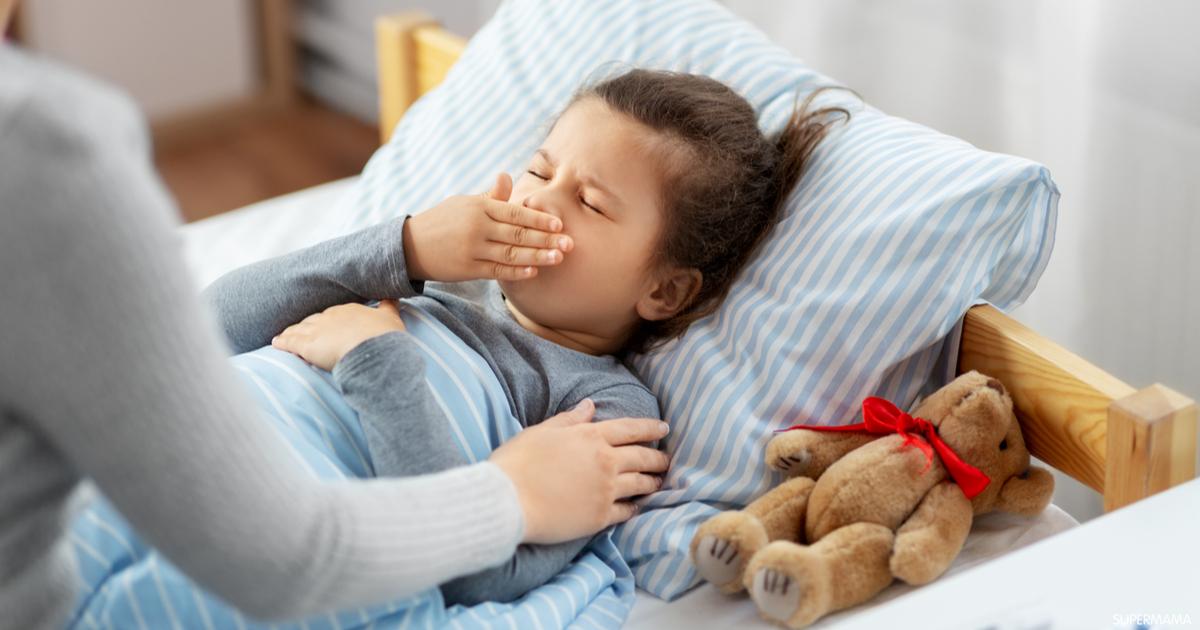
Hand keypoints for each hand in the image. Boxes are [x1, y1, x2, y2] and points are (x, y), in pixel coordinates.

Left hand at [272, 300, 406, 370]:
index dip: (329, 321)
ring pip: (299, 329)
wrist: (373, 347)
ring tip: (284, 336)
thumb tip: (392, 296)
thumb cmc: (384, 335)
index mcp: (348, 310)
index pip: (334, 315)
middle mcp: (330, 316)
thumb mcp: (391, 317)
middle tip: (303, 331)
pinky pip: (290, 342)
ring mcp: (317, 330)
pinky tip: (276, 343)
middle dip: (308, 325)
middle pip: (314, 320)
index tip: (327, 326)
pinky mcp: (307, 345)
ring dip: (292, 332)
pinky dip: (282, 342)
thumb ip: (389, 305)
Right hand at [402, 172, 573, 282]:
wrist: (410, 245)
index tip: (560, 224)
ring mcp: (473, 249)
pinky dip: (516, 271)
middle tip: (570, 244)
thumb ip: (491, 195)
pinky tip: (534, 271)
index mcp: (479, 207)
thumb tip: (507, 176)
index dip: (539, 219)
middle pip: (518, 233)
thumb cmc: (443, 221)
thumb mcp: (464, 203)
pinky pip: (497, 270)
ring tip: (558, 258)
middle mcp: (477, 227)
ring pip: (511, 253)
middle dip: (546, 239)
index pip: (516, 212)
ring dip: (537, 256)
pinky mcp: (468, 268)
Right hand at [489, 399, 671, 544]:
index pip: (630, 429)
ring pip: (640, 484)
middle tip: (666, 460)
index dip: (650, 427)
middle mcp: (605, 462)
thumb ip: (570, 420)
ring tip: (658, 482)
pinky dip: (634, 508)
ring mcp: (605, 491)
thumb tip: (590, 405)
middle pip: (642, 457)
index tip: (664, 428)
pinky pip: (625, 511)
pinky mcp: (599, 517)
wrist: (507, 500)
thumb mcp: (541, 431)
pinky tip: (636, 508)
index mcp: (590, 437)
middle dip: (658, 458)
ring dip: (652, 482)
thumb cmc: (518, 462)